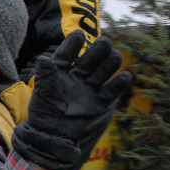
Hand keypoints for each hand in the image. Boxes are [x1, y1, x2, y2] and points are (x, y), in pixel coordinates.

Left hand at [12, 31, 131, 169]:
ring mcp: (89, 87)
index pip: (67, 53)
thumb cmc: (44, 111)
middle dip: (97, 51)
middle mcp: (76, 75)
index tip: (78, 35)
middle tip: (105, 42)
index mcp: (60, 70)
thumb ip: (46, 75)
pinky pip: (111, 90)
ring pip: (102, 71)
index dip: (73, 44)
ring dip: (110, 63)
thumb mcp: (44, 92)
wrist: (52, 134)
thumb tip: (43, 59)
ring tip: (116, 56)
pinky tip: (125, 76)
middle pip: (89, 60)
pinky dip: (118, 84)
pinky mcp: (99, 100)